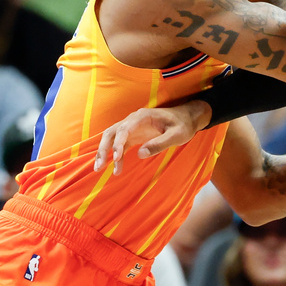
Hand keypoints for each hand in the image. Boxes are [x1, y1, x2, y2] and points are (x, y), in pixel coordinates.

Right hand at [94, 100, 211, 174]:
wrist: (186, 119)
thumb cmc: (183, 125)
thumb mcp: (177, 135)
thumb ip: (160, 144)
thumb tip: (140, 154)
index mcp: (143, 116)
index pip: (124, 129)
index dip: (118, 143)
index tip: (116, 157)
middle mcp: (133, 120)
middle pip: (112, 132)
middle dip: (104, 149)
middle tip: (99, 166)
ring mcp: (132, 127)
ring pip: (112, 138)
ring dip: (105, 153)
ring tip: (100, 169)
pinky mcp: (134, 135)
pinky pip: (121, 145)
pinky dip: (116, 156)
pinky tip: (117, 169)